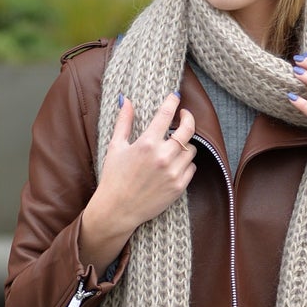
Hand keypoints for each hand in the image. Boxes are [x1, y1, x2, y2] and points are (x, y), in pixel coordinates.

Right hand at [81, 90, 196, 268]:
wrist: (118, 210)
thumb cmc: (114, 177)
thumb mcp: (116, 146)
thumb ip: (124, 121)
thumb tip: (126, 99)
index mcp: (147, 143)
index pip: (166, 114)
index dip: (173, 102)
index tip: (176, 97)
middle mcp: (163, 156)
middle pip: (188, 130)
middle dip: (188, 118)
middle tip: (184, 116)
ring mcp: (173, 172)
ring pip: (191, 150)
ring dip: (185, 145)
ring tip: (173, 146)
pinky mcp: (179, 187)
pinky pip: (192, 168)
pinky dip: (186, 163)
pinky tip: (174, 164)